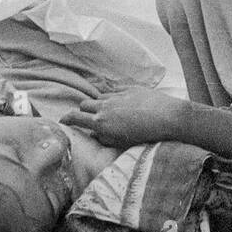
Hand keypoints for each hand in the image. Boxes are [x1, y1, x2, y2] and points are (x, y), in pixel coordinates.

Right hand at [60, 89, 185, 148]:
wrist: (167, 118)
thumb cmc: (145, 135)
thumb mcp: (121, 143)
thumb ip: (105, 138)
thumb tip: (95, 134)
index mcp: (101, 122)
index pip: (75, 117)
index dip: (66, 119)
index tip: (63, 120)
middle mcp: (105, 107)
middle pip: (84, 105)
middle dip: (83, 111)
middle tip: (88, 117)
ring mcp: (117, 96)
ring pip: (98, 97)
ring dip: (98, 103)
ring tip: (105, 110)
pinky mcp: (129, 89)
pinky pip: (114, 91)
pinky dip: (112, 97)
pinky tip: (120, 102)